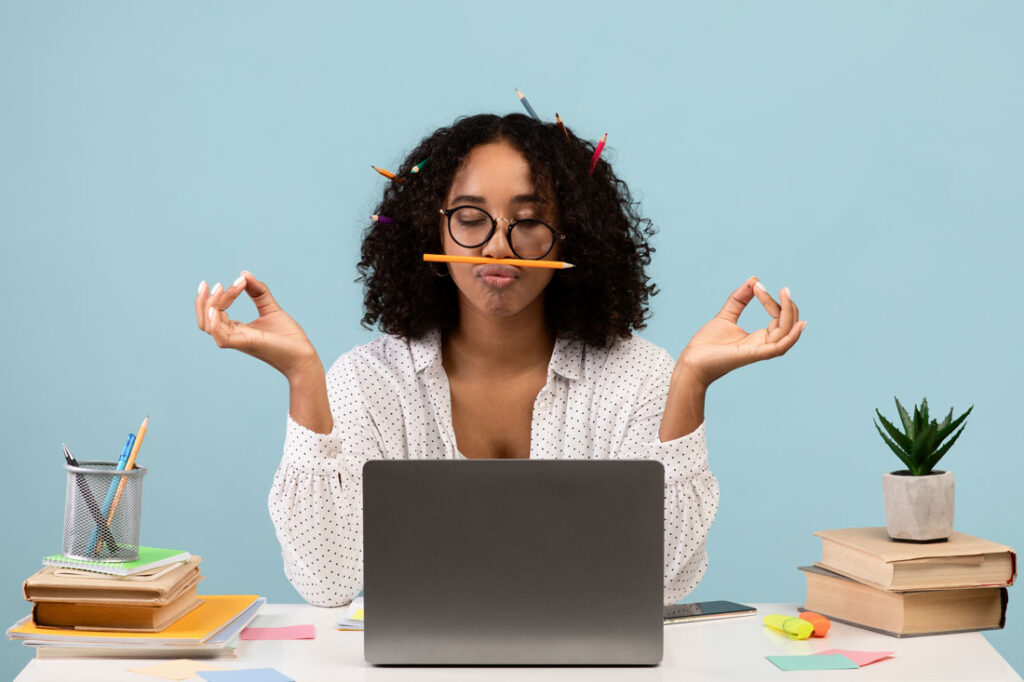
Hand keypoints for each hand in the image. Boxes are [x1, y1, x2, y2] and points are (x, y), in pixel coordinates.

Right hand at [195, 271, 319, 380]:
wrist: (303, 354)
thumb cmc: (287, 336)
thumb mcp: (270, 308)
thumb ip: (258, 291)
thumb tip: (243, 274)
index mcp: (237, 329)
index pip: (218, 310)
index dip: (224, 294)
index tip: (241, 280)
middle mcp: (233, 335)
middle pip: (206, 318)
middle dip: (205, 300)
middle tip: (216, 283)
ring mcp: (238, 340)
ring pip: (208, 326)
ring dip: (210, 305)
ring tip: (219, 288)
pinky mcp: (246, 343)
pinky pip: (219, 336)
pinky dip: (213, 322)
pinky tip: (215, 309)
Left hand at [678, 276, 805, 388]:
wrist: (692, 361)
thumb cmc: (707, 344)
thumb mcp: (726, 315)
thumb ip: (739, 299)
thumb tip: (755, 280)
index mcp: (759, 337)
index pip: (778, 318)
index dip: (772, 301)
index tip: (757, 286)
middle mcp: (763, 344)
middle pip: (787, 324)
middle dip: (787, 305)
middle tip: (782, 289)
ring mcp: (759, 350)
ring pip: (786, 333)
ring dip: (789, 313)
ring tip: (785, 294)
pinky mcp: (753, 354)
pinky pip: (779, 347)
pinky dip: (791, 337)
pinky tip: (798, 324)